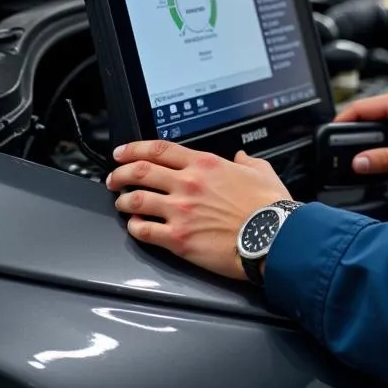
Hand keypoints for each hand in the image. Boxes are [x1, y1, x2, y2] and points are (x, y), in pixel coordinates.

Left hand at [106, 141, 292, 279]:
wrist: (272, 236)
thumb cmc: (268, 208)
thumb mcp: (261, 172)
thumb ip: (247, 162)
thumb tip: (242, 158)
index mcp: (205, 164)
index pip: (158, 149)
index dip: (134, 148)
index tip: (123, 152)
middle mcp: (188, 184)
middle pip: (139, 171)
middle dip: (120, 173)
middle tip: (114, 177)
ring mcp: (181, 211)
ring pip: (136, 200)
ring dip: (124, 200)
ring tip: (122, 203)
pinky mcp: (178, 239)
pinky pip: (144, 231)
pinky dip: (134, 227)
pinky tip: (136, 227)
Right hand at [334, 85, 387, 177]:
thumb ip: (386, 160)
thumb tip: (360, 162)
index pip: (361, 107)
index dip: (341, 121)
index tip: (328, 135)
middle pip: (364, 111)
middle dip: (350, 129)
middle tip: (338, 150)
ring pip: (373, 116)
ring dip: (363, 131)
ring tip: (353, 151)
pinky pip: (382, 119)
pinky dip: (374, 132)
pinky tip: (372, 147)